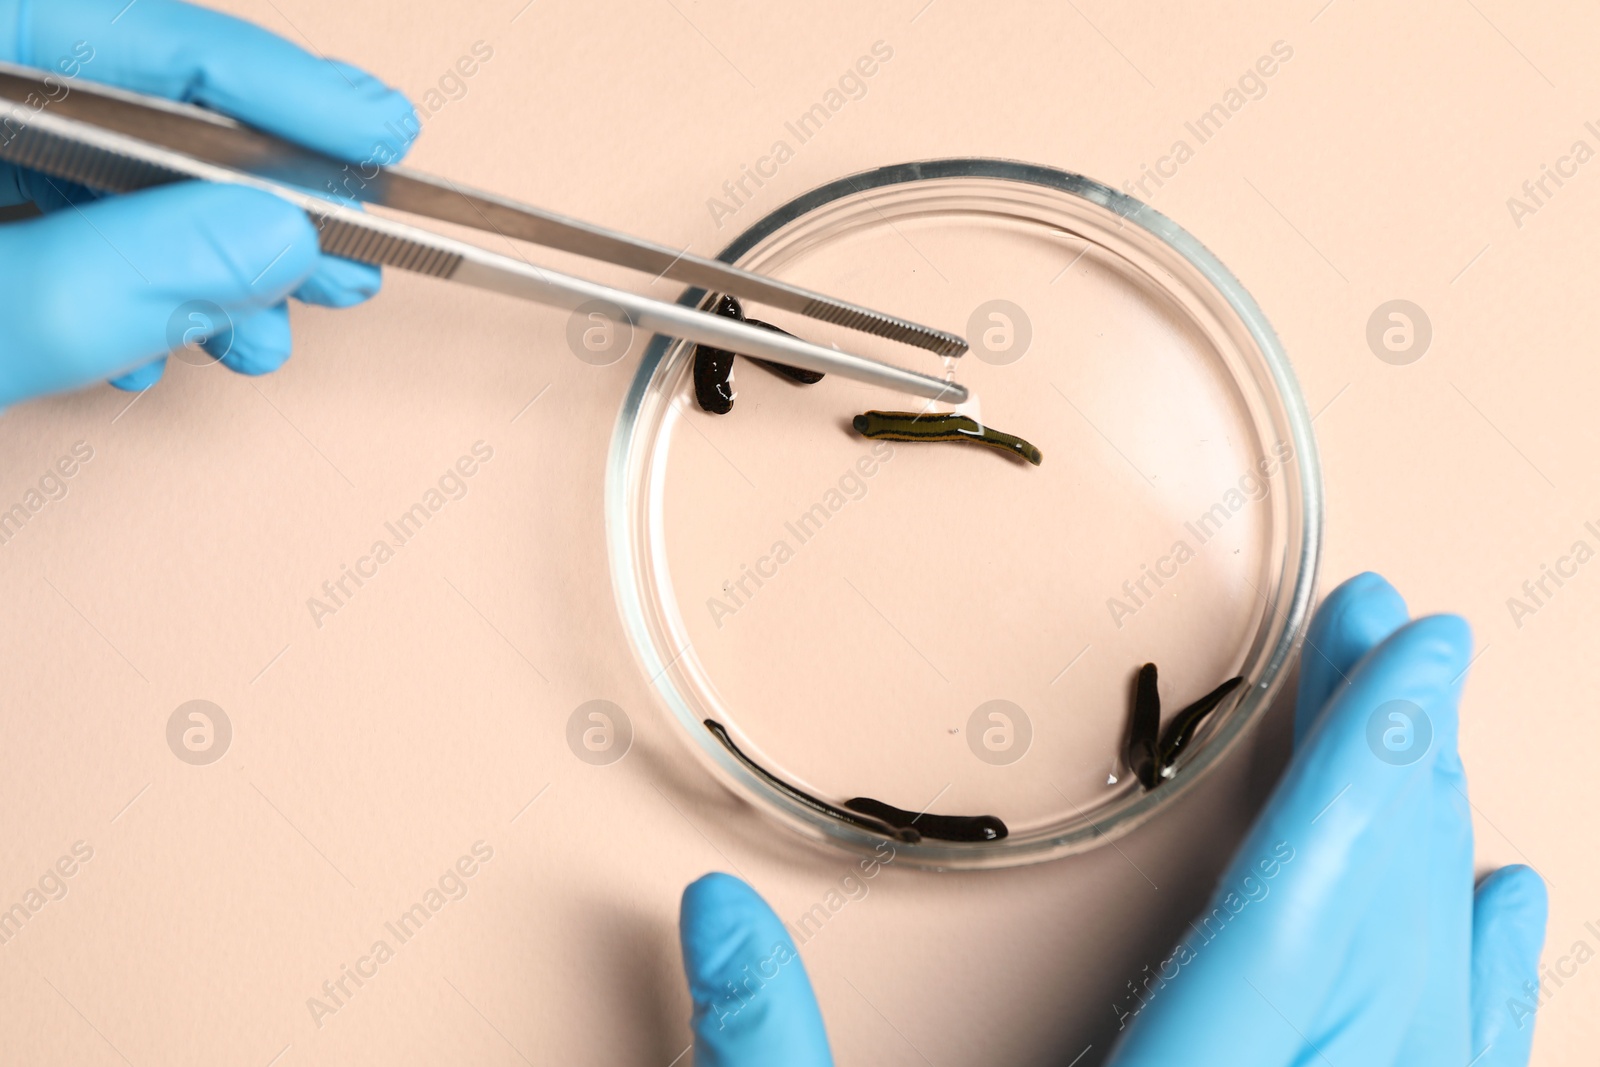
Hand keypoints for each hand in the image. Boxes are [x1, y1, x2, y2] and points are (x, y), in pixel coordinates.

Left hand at [0, 0, 416, 409]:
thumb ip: (108, 280)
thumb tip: (273, 238)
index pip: (137, 38)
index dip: (272, 87)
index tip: (377, 134)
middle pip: (132, 104)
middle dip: (253, 194)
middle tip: (348, 250)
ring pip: (101, 171)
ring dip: (203, 261)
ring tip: (267, 328)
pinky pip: (53, 218)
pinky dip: (124, 284)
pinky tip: (156, 345)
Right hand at [672, 573, 1547, 1066]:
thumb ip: (776, 1057)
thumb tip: (712, 914)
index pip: (1298, 923)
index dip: (1360, 770)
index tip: (1411, 647)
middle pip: (1386, 938)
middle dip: (1406, 767)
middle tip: (1410, 635)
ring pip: (1440, 1002)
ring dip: (1440, 852)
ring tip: (1436, 734)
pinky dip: (1488, 981)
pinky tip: (1502, 909)